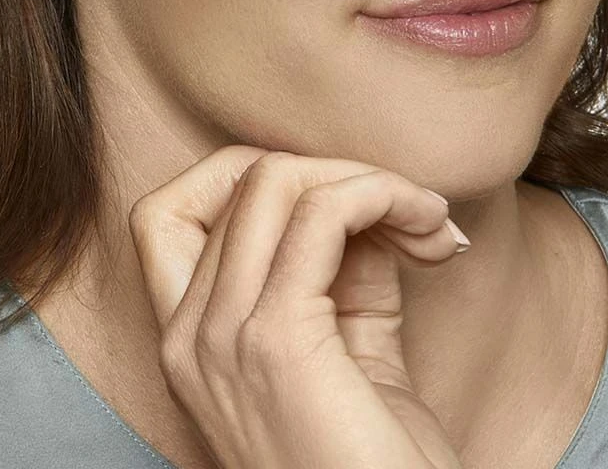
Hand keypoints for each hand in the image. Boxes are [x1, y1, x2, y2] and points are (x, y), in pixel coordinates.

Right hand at [128, 146, 467, 468]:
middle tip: (406, 210)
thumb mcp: (348, 351)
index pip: (177, 206)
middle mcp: (189, 334)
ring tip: (427, 221)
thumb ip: (343, 271)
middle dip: (332, 169)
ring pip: (275, 181)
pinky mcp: (276, 342)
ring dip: (367, 179)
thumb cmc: (376, 466)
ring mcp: (223, 338)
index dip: (249, 176)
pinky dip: (380, 196)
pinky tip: (430, 233)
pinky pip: (323, 215)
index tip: (332, 202)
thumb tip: (368, 200)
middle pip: (238, 179)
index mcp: (190, 337)